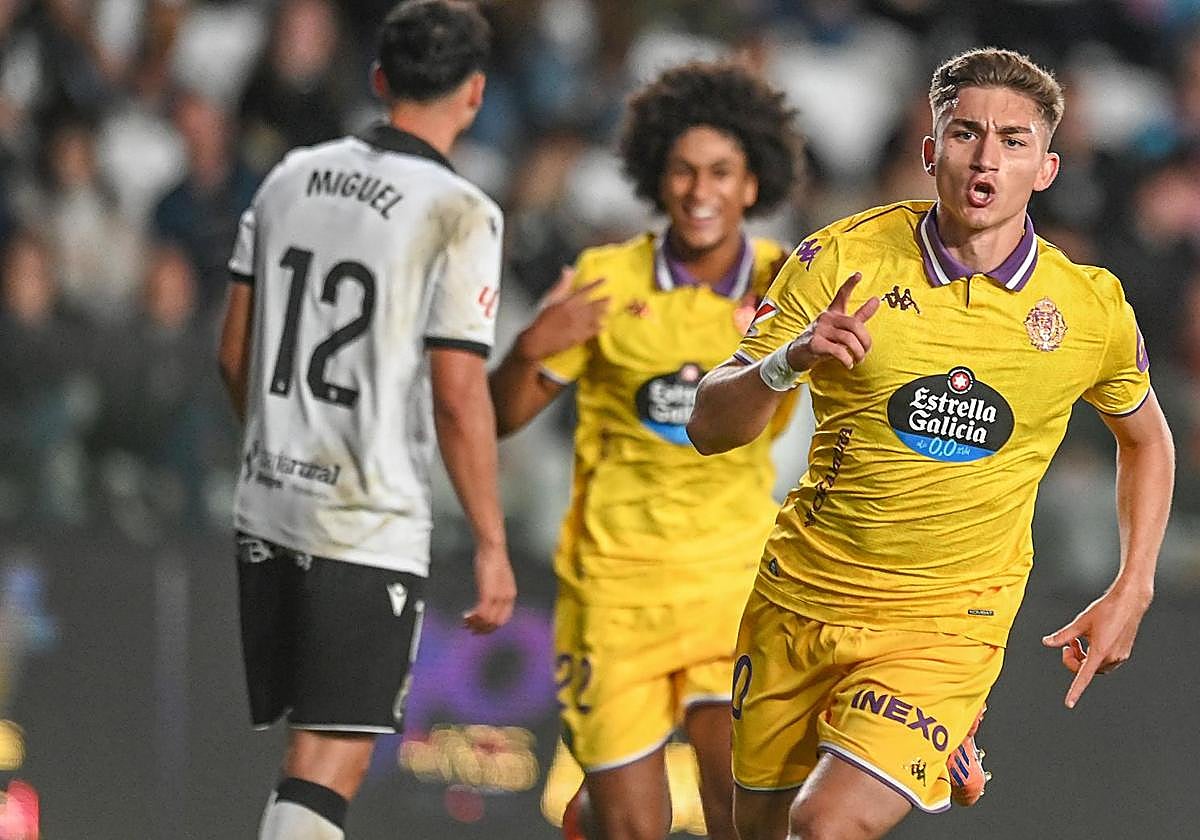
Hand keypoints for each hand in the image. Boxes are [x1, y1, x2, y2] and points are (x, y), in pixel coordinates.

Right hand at [462, 543, 515, 633]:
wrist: (492, 548)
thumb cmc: (492, 560)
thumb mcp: (496, 576)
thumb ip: (495, 588)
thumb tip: (489, 595)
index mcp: (510, 595)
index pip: (503, 619)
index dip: (491, 627)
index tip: (479, 627)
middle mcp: (506, 598)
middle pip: (495, 623)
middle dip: (482, 629)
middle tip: (469, 628)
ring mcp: (497, 596)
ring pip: (487, 620)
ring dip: (475, 624)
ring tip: (465, 622)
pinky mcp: (487, 593)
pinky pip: (481, 612)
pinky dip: (473, 617)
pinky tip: (465, 616)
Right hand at [515, 268, 609, 361]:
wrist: (538, 340)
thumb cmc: (541, 319)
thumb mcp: (550, 299)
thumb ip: (561, 284)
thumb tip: (568, 269)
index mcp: (569, 302)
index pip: (586, 290)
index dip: (596, 284)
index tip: (606, 279)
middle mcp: (576, 313)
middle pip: (594, 305)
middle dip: (603, 301)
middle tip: (612, 298)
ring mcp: (579, 325)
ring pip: (595, 318)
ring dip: (603, 314)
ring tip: (609, 311)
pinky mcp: (579, 337)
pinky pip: (592, 331)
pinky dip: (598, 328)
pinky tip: (603, 326)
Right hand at [785, 272, 879, 370]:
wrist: (797, 355)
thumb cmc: (823, 340)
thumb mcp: (840, 328)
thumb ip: (859, 316)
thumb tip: (877, 300)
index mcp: (832, 313)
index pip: (841, 296)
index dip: (849, 284)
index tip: (859, 274)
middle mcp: (826, 319)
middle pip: (854, 324)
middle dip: (865, 340)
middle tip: (866, 351)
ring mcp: (819, 330)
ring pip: (848, 339)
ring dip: (858, 353)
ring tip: (858, 360)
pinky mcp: (815, 344)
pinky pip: (838, 351)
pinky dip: (847, 359)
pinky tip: (848, 364)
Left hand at [1041, 581, 1152, 708]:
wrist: (1129, 602)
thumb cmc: (1106, 610)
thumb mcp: (1080, 622)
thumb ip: (1063, 636)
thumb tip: (1047, 642)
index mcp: (1100, 652)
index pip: (1083, 676)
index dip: (1075, 691)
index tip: (1068, 703)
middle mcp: (1112, 658)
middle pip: (1086, 670)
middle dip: (1074, 660)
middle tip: (1068, 646)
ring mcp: (1120, 657)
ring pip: (1095, 667)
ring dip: (1083, 659)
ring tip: (1078, 642)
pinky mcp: (1124, 653)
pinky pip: (1105, 662)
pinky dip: (1094, 656)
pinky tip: (1091, 641)